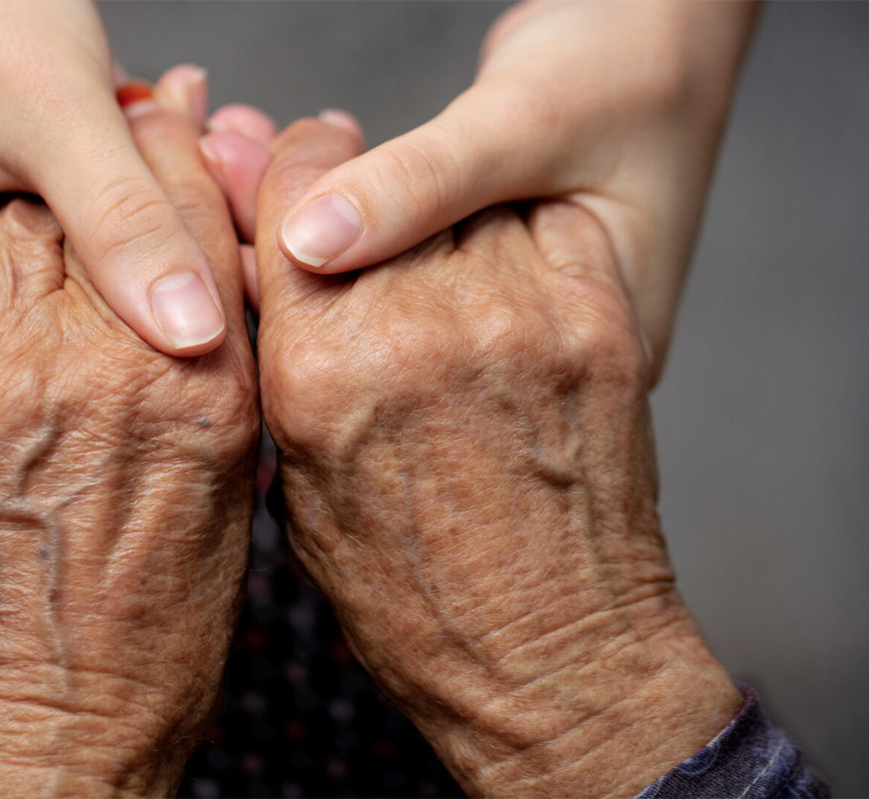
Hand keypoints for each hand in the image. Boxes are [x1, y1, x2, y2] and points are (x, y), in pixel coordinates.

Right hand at [0, 0, 228, 356]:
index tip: (192, 255)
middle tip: (196, 181)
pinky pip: (50, 229)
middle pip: (35, 309)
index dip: (116, 310)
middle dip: (123, 254)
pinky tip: (138, 143)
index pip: (17, 344)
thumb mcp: (62, 117)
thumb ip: (124, 225)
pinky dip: (103, 195)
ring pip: (54, 268)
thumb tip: (193, 336)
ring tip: (173, 148)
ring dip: (120, 220)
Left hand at [0, 76, 257, 794]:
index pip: (208, 231)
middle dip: (133, 148)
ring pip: (35, 216)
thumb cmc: (146, 648)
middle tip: (139, 112)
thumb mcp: (231, 514)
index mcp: (209, 398)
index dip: (200, 165)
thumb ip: (222, 397)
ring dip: (53, 180)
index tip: (196, 132)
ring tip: (63, 166)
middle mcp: (115, 367)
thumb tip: (214, 322)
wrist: (32, 726)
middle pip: (121, 202)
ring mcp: (13, 371)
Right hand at [243, 119, 740, 796]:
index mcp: (320, 370)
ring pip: (465, 200)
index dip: (293, 173)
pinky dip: (522, 238)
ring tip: (443, 282)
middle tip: (373, 235)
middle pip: (377, 186)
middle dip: (364, 196)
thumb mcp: (303, 492)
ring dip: (445, 223)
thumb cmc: (417, 602)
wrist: (553, 658)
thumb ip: (282, 370)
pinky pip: (545, 225)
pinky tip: (506, 290)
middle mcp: (417, 327)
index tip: (303, 175)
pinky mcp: (598, 323)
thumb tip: (270, 281)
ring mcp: (518, 318)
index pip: (294, 196)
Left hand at [271, 0, 761, 378]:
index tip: (230, 216)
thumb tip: (311, 236)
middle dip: (274, 252)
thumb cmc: (628, 72)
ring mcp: (488, 328)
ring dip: (282, 225)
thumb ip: (425, 182)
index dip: (305, 290)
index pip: (414, 354)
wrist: (662, 38)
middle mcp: (517, 359)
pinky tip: (258, 159)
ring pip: (358, 301)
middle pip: (370, 336)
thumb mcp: (530, 120)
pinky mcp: (459, 288)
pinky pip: (369, 264)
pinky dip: (312, 211)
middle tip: (212, 159)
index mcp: (569, 351)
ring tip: (226, 148)